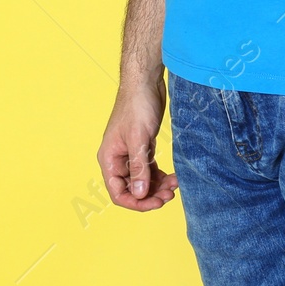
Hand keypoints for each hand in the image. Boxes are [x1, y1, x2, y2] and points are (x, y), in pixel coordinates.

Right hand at [98, 76, 178, 210]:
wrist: (145, 82)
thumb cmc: (137, 106)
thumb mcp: (139, 138)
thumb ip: (138, 167)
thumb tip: (139, 194)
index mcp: (109, 159)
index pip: (118, 192)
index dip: (136, 202)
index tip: (156, 202)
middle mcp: (118, 159)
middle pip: (132, 189)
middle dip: (151, 194)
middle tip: (170, 194)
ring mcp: (130, 154)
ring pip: (143, 180)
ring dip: (158, 186)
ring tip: (175, 185)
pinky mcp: (142, 147)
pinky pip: (149, 169)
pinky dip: (160, 176)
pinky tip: (173, 177)